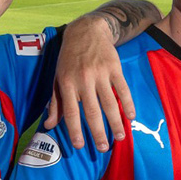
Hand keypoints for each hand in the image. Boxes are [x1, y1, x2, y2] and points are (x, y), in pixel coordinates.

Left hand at [45, 15, 134, 151]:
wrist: (86, 31)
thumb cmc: (69, 58)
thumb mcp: (57, 78)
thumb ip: (55, 102)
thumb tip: (49, 124)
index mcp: (67, 83)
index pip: (71, 112)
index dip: (75, 130)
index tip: (80, 146)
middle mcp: (83, 79)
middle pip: (92, 111)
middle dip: (98, 132)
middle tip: (104, 148)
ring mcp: (100, 73)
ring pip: (109, 103)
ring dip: (115, 122)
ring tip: (120, 138)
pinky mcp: (114, 67)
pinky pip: (123, 89)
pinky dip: (128, 103)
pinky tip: (131, 117)